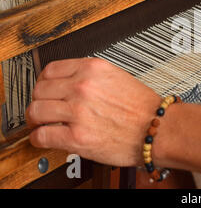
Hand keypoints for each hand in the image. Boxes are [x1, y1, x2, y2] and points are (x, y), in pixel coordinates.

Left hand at [26, 58, 160, 166]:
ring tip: (40, 124)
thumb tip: (70, 84)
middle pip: (39, 89)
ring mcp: (78, 111)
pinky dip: (38, 138)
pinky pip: (42, 135)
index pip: (50, 69)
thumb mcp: (118, 77)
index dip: (43, 81)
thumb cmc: (144, 107)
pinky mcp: (77, 137)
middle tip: (41, 108)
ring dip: (35, 119)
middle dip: (38, 100)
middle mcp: (83, 87)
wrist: (158, 129)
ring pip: (36, 111)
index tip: (44, 89)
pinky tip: (45, 137)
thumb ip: (92, 77)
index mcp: (93, 69)